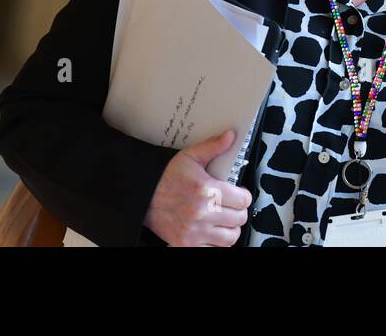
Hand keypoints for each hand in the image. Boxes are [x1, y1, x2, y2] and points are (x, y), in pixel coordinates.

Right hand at [144, 129, 252, 245]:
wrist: (142, 196)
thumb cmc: (166, 177)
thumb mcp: (190, 157)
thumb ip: (213, 147)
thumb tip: (230, 136)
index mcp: (206, 190)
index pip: (243, 200)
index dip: (243, 196)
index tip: (238, 195)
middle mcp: (202, 213)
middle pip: (239, 219)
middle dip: (238, 211)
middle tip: (231, 206)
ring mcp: (194, 232)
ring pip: (230, 237)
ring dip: (230, 228)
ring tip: (224, 220)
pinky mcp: (186, 244)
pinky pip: (215, 249)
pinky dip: (217, 242)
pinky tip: (212, 231)